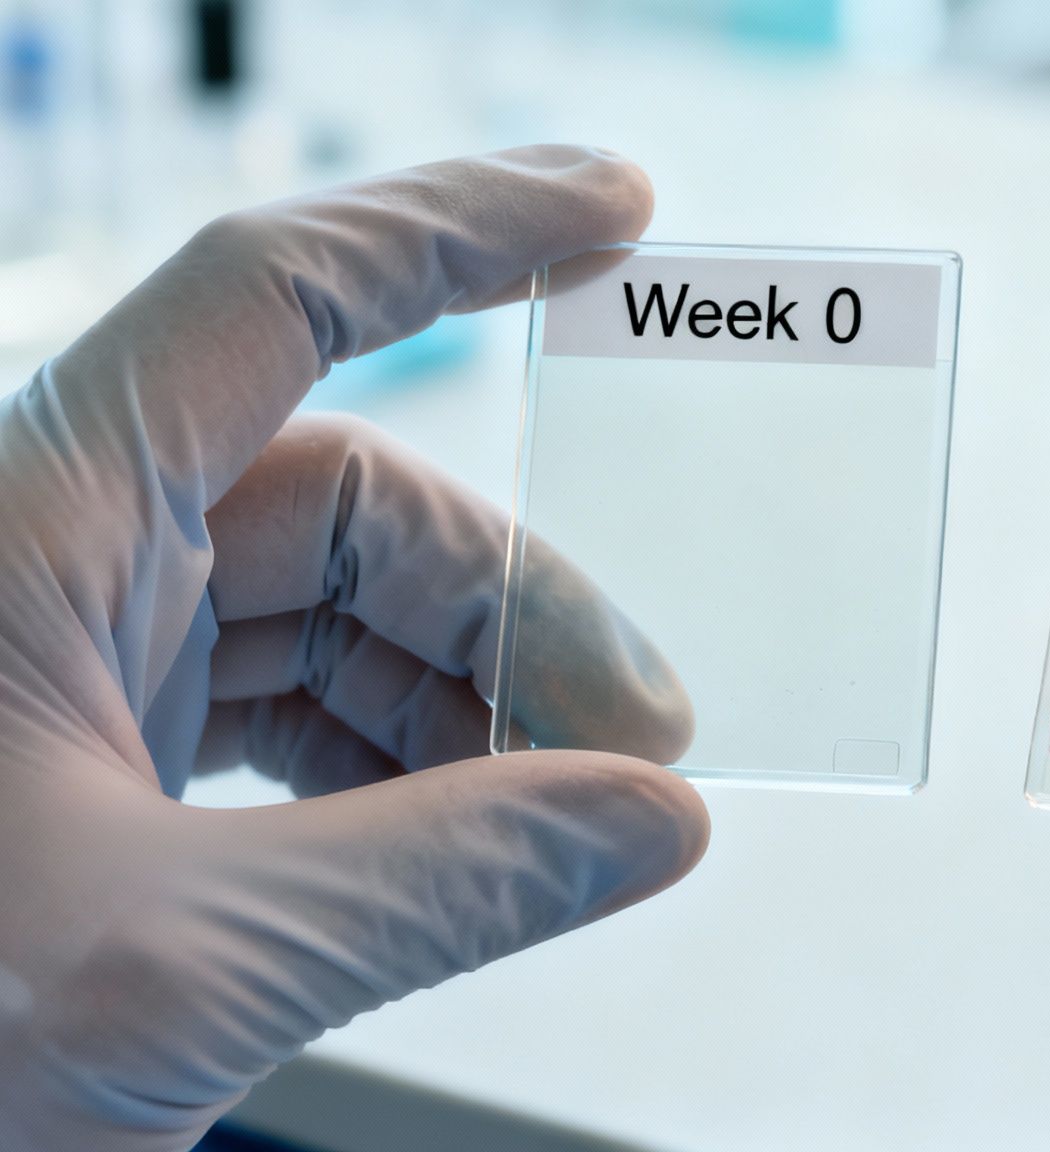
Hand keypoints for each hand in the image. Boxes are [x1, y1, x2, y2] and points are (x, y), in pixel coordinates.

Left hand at [0, 147, 706, 1150]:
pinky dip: (395, 768)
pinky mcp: (86, 757)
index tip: (619, 211)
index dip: (461, 230)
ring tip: (566, 818)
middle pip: (354, 501)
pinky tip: (465, 843)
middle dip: (520, 611)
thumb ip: (440, 882)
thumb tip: (654, 821)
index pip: (276, 297)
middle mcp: (52, 556)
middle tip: (645, 746)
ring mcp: (70, 657)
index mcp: (29, 522)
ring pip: (331, 616)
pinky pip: (285, 712)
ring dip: (472, 704)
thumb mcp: (167, 964)